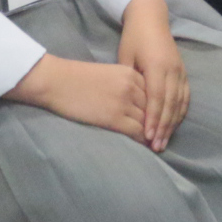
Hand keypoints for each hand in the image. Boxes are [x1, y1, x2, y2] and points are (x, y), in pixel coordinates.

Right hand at [7, 53, 149, 141]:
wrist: (57, 81)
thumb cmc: (77, 79)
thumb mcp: (109, 74)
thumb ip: (125, 85)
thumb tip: (134, 102)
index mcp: (131, 74)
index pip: (154, 93)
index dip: (159, 108)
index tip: (163, 120)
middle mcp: (132, 86)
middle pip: (154, 108)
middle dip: (160, 122)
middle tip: (164, 136)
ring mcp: (124, 102)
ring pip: (148, 121)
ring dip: (154, 134)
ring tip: (157, 145)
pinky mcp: (114, 117)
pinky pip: (137, 131)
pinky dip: (144, 140)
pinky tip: (147, 147)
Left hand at [120, 0, 190, 150]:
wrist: (150, 17)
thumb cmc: (133, 37)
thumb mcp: (125, 58)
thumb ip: (128, 82)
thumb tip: (127, 108)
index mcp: (157, 66)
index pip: (156, 99)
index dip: (153, 120)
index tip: (148, 137)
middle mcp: (172, 70)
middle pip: (170, 104)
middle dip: (164, 127)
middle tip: (157, 147)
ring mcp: (180, 70)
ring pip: (180, 102)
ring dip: (173, 123)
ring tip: (165, 141)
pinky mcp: (183, 70)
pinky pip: (185, 95)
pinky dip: (181, 111)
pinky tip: (175, 124)